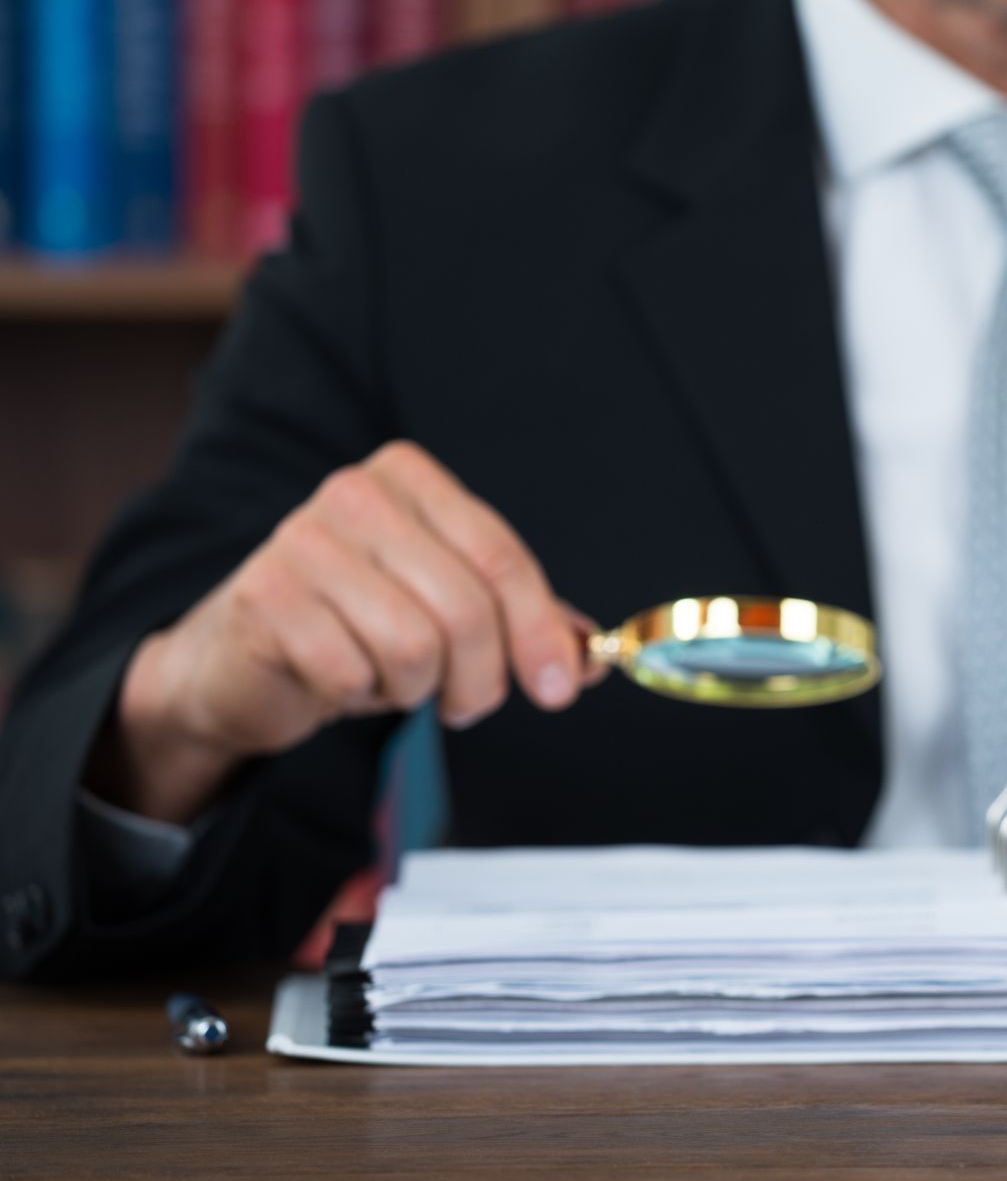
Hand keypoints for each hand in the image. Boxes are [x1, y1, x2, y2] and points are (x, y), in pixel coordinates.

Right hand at [93, 441, 604, 822]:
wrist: (243, 657)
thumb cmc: (359, 624)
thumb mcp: (450, 609)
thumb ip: (524, 623)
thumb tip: (589, 656)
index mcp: (411, 479)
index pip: (501, 557)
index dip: (539, 631)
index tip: (561, 687)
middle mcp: (355, 494)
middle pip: (466, 608)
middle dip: (480, 677)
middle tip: (465, 701)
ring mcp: (302, 540)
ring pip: (413, 645)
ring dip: (416, 688)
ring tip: (393, 679)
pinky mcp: (264, 597)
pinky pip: (352, 671)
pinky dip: (359, 694)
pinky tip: (340, 676)